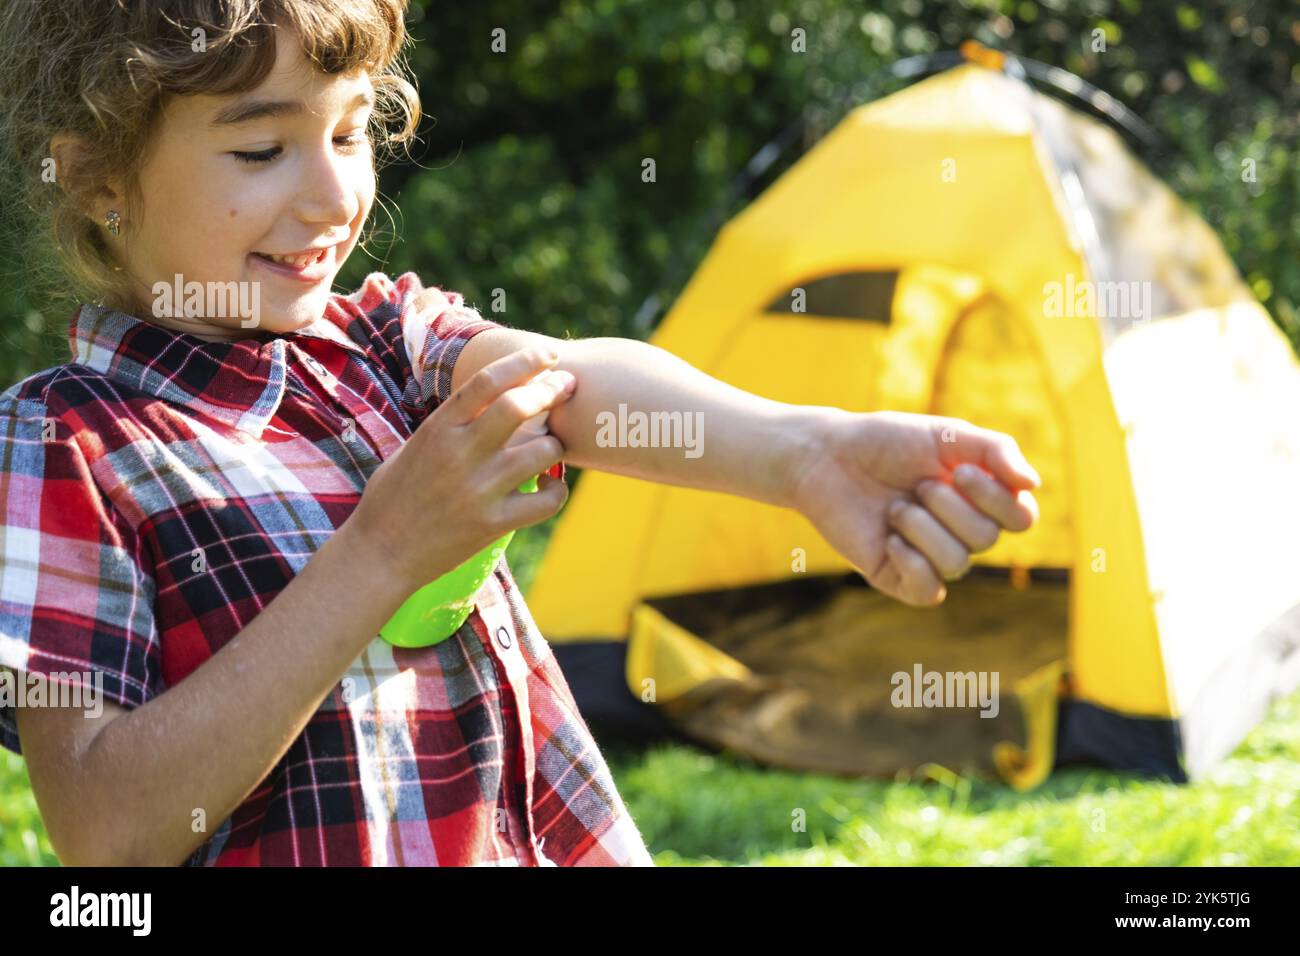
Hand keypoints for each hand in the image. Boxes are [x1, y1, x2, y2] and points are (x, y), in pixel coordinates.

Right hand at [344, 347, 575, 592]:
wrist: (381, 553)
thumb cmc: (395, 496)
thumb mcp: (416, 447)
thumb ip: (453, 424)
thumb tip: (493, 400)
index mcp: (438, 429)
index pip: (486, 381)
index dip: (524, 361)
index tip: (549, 356)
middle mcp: (459, 454)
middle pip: (518, 406)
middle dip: (551, 390)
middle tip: (568, 387)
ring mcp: (478, 490)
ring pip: (541, 451)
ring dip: (556, 444)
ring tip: (554, 445)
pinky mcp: (492, 524)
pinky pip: (545, 502)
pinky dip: (557, 491)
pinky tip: (551, 488)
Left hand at [788, 410, 1039, 605]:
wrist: (827, 457)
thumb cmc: (886, 442)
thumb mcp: (946, 434)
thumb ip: (995, 450)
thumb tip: (1033, 484)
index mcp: (979, 499)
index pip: (1021, 518)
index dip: (998, 499)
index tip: (960, 471)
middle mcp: (960, 531)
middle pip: (987, 538)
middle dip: (949, 506)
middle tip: (916, 486)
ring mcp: (930, 557)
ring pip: (958, 563)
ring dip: (923, 528)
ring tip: (895, 507)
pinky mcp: (899, 577)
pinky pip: (928, 589)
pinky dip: (911, 561)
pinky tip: (890, 538)